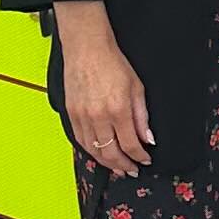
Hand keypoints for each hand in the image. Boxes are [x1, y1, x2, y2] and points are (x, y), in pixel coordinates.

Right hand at [55, 3, 154, 175]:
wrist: (87, 48)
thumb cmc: (111, 63)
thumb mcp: (136, 88)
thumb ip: (142, 117)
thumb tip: (147, 138)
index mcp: (118, 110)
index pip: (131, 145)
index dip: (139, 157)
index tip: (144, 160)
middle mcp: (99, 117)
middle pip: (111, 153)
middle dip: (124, 165)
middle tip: (131, 170)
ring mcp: (82, 117)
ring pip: (94, 151)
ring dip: (107, 163)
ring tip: (117, 167)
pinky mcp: (71, 114)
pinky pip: (81, 141)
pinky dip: (91, 152)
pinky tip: (99, 154)